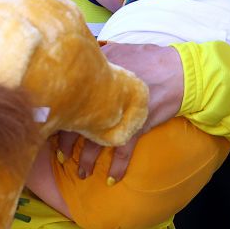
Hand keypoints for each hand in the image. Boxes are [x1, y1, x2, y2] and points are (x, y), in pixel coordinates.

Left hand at [57, 43, 183, 180]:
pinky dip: (118, 167)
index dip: (58, 112)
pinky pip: (125, 151)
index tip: (50, 123)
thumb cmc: (149, 57)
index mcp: (98, 75)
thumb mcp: (120, 48)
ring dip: (88, 159)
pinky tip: (111, 180)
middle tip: (59, 156)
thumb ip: (99, 52)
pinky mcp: (139, 125)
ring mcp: (122, 113)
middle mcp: (106, 96)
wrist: (180, 70)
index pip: (70, 96)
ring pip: (98, 141)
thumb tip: (79, 52)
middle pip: (79, 121)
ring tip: (81, 172)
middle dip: (67, 142)